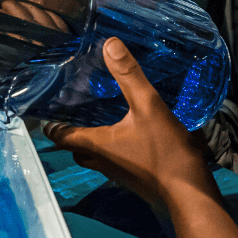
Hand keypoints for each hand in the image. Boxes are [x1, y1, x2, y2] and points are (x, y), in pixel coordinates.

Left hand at [45, 38, 216, 212]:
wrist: (190, 193)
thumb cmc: (165, 151)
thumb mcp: (148, 106)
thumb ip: (129, 76)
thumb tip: (109, 44)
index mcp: (97, 145)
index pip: (60, 136)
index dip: (50, 123)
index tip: (47, 108)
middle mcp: (101, 161)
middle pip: (74, 148)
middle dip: (69, 132)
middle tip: (72, 111)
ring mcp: (117, 173)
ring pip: (93, 156)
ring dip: (90, 140)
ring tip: (97, 118)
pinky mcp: (133, 178)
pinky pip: (112, 161)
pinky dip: (110, 148)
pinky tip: (127, 133)